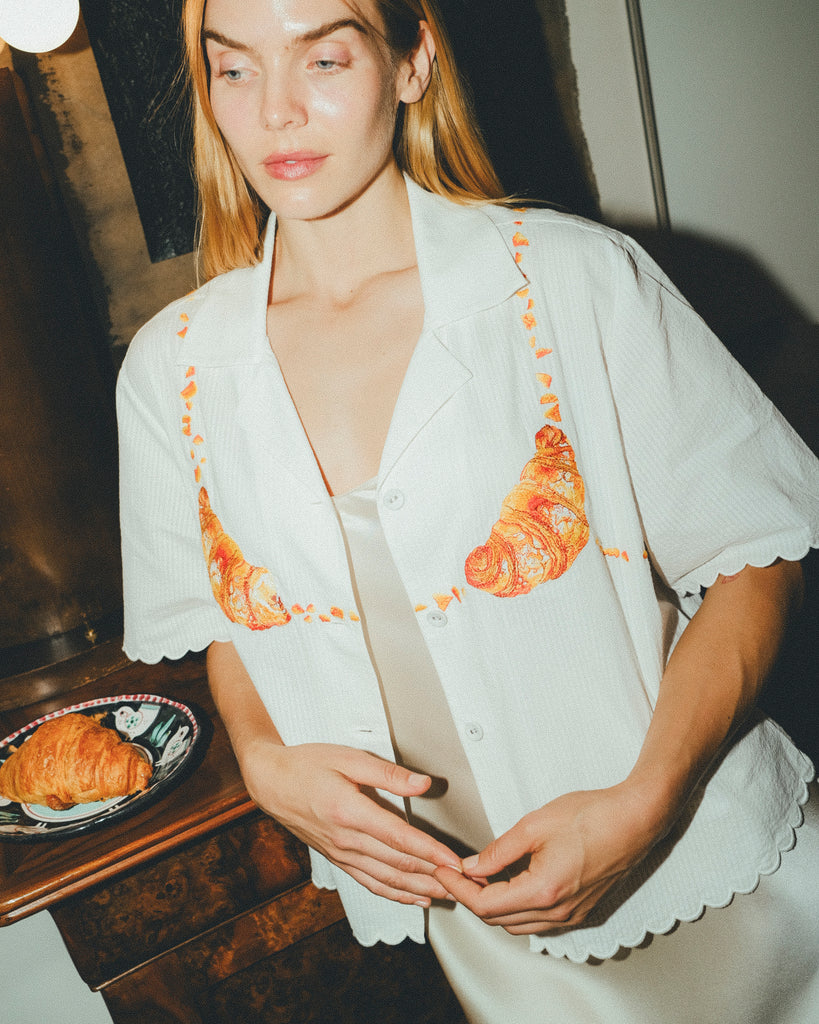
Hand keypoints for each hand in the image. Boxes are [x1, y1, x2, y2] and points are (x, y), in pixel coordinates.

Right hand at [242, 739, 461, 905]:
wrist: (271, 783)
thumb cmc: (307, 765)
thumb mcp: (348, 758)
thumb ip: (388, 773)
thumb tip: (422, 783)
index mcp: (349, 811)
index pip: (400, 838)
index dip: (431, 852)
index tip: (455, 861)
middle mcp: (346, 840)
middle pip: (398, 864)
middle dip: (436, 876)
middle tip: (465, 882)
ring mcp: (341, 854)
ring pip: (388, 879)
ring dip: (421, 889)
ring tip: (450, 895)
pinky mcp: (339, 860)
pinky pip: (371, 883)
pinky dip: (396, 893)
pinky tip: (415, 898)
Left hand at [434, 784, 664, 933]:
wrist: (635, 819)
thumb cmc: (591, 816)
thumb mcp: (534, 825)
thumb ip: (499, 850)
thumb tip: (473, 865)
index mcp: (543, 892)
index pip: (485, 904)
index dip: (458, 888)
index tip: (443, 870)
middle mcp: (557, 913)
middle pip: (498, 919)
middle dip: (472, 897)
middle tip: (456, 871)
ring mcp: (571, 916)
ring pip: (518, 923)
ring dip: (495, 904)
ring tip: (481, 874)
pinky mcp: (581, 910)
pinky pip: (539, 920)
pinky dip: (517, 905)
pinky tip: (512, 880)